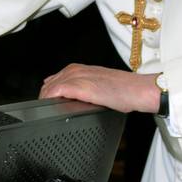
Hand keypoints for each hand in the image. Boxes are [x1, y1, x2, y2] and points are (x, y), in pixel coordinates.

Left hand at [39, 63, 161, 113]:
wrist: (137, 90)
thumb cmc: (123, 89)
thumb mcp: (98, 84)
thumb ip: (83, 88)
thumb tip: (71, 99)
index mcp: (79, 69)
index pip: (53, 80)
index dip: (47, 93)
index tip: (47, 104)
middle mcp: (76, 70)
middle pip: (48, 84)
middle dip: (44, 97)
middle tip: (45, 111)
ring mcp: (77, 77)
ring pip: (49, 87)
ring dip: (45, 99)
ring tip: (46, 112)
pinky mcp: (79, 86)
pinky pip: (56, 91)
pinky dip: (50, 99)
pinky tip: (50, 107)